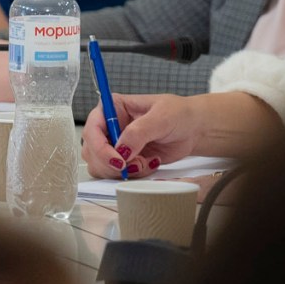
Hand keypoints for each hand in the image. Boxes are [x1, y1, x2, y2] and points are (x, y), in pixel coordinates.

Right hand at [85, 92, 204, 179]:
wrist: (193, 129)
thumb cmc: (178, 114)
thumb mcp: (161, 117)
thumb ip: (139, 132)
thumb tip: (121, 149)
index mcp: (112, 108)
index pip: (92, 129)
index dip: (100, 147)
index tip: (119, 161)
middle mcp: (109, 126)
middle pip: (91, 151)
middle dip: (112, 163)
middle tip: (135, 165)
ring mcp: (115, 144)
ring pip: (101, 166)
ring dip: (123, 171)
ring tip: (146, 163)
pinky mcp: (125, 159)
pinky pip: (117, 174)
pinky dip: (133, 175)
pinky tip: (150, 164)